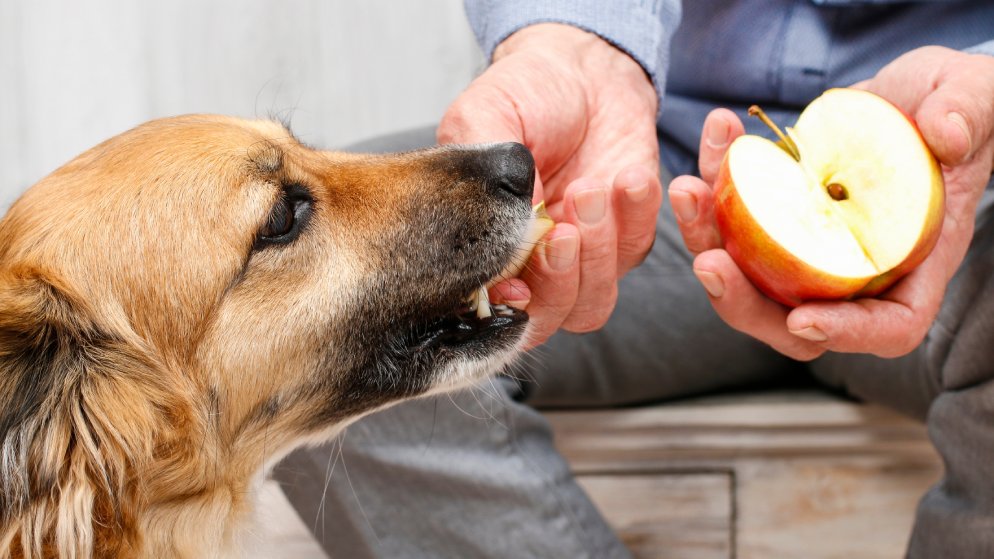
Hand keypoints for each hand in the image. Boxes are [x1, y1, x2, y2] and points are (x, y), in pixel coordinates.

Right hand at [439, 24, 661, 346]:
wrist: (582, 69)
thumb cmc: (523, 94)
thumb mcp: (481, 119)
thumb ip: (482, 177)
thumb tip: (505, 234)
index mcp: (484, 248)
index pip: (490, 308)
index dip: (504, 311)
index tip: (516, 287)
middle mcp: (531, 265)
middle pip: (546, 319)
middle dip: (558, 280)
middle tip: (564, 230)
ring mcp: (582, 259)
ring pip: (593, 302)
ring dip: (597, 252)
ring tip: (592, 188)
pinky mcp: (628, 237)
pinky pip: (636, 251)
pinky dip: (636, 218)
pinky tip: (629, 177)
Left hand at [668, 46, 993, 359]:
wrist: (912, 92)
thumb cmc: (957, 105)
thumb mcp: (975, 98)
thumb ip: (967, 114)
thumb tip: (947, 134)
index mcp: (913, 261)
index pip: (887, 326)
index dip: (846, 333)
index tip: (803, 320)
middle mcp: (852, 267)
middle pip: (792, 319)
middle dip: (742, 300)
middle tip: (709, 261)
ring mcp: (807, 245)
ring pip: (746, 272)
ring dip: (706, 236)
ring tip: (689, 190)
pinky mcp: (774, 214)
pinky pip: (732, 217)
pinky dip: (714, 183)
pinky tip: (717, 136)